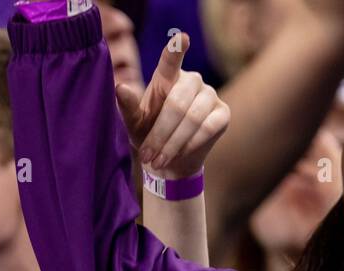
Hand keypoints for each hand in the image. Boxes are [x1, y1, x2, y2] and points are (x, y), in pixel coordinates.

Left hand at [115, 33, 229, 179]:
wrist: (169, 159)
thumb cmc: (149, 135)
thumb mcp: (134, 123)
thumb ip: (128, 106)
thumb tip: (120, 88)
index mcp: (167, 76)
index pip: (171, 59)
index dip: (176, 50)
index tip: (181, 38)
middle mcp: (191, 80)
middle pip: (177, 104)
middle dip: (161, 134)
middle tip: (148, 156)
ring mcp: (210, 94)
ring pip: (193, 119)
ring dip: (173, 144)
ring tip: (158, 160)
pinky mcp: (223, 113)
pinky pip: (207, 129)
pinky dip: (190, 145)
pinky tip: (178, 154)